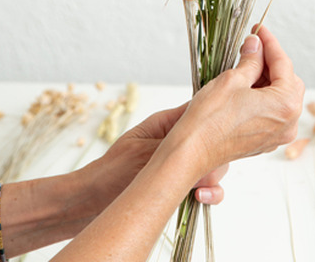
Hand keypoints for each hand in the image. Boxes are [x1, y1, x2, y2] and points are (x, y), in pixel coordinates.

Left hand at [80, 104, 227, 207]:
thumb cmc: (111, 172)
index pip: (201, 111)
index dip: (216, 120)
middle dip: (216, 156)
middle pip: (214, 141)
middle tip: (206, 172)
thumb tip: (206, 149)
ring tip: (200, 190)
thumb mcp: (144, 152)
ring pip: (214, 164)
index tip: (221, 135)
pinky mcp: (184, 185)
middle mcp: (179, 142)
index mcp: (168, 123)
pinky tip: (202, 198)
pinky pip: (209, 187)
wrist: (93, 202)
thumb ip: (176, 149)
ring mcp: (183, 164)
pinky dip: (212, 193)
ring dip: (214, 177)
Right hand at [167, 25, 304, 175]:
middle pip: (288, 81)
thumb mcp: (233, 79)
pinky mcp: (264, 141)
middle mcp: (288, 122)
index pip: (284, 64)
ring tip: (245, 65)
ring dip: (266, 79)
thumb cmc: (210, 118)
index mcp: (286, 104)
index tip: (259, 30)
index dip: (270, 43)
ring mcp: (277, 135)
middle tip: (252, 47)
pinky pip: (271, 112)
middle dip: (271, 62)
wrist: (192, 151)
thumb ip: (251, 59)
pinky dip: (262, 96)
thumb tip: (256, 45)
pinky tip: (245, 86)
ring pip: (280, 97)